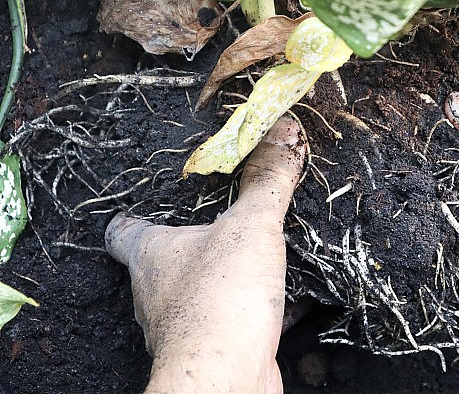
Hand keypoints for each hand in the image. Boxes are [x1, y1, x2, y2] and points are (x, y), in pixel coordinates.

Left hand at [104, 117, 304, 393]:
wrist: (227, 378)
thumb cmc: (221, 297)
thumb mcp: (251, 224)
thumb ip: (268, 179)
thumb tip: (283, 130)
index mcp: (152, 254)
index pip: (123, 230)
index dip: (132, 214)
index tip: (150, 201)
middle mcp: (158, 292)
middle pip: (166, 261)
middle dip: (197, 242)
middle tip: (228, 221)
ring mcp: (184, 325)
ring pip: (203, 292)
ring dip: (231, 276)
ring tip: (265, 257)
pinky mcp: (216, 349)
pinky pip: (237, 320)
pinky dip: (261, 308)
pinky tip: (294, 299)